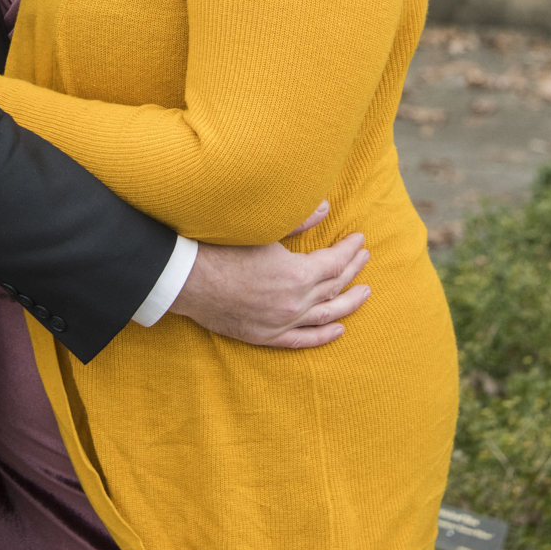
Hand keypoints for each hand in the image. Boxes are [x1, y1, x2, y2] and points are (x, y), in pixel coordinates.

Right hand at [169, 203, 370, 348]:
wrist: (185, 278)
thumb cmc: (220, 247)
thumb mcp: (261, 228)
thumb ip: (297, 221)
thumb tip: (325, 209)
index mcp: (297, 275)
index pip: (335, 262)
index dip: (349, 250)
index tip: (359, 239)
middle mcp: (294, 303)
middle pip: (334, 287)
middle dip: (353, 270)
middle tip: (364, 257)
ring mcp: (280, 323)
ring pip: (325, 316)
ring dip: (347, 304)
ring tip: (365, 293)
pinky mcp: (265, 336)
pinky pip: (302, 340)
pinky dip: (322, 335)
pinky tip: (338, 329)